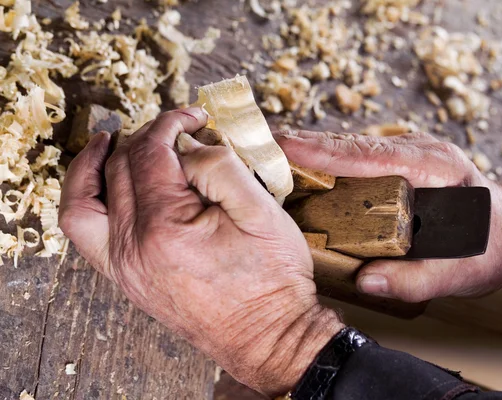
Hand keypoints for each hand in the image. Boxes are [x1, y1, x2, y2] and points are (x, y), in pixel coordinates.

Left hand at [59, 109, 342, 395]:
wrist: (268, 336)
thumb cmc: (271, 279)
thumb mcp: (261, 211)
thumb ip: (220, 166)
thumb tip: (190, 146)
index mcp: (166, 227)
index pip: (150, 151)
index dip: (171, 122)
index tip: (194, 116)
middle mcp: (132, 248)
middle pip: (120, 167)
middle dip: (148, 137)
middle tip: (179, 131)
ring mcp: (123, 267)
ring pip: (88, 198)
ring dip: (99, 163)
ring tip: (111, 142)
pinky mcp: (125, 278)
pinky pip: (85, 232)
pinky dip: (87, 199)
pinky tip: (104, 185)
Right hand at [275, 130, 501, 301]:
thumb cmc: (495, 245)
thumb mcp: (467, 271)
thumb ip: (419, 279)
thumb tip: (366, 282)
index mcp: (435, 168)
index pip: (368, 155)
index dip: (323, 152)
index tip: (284, 147)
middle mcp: (417, 153)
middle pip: (350, 145)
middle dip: (304, 146)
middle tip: (260, 150)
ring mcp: (406, 155)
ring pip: (349, 149)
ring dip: (309, 152)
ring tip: (268, 158)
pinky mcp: (397, 165)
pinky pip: (354, 160)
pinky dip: (323, 163)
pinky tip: (299, 171)